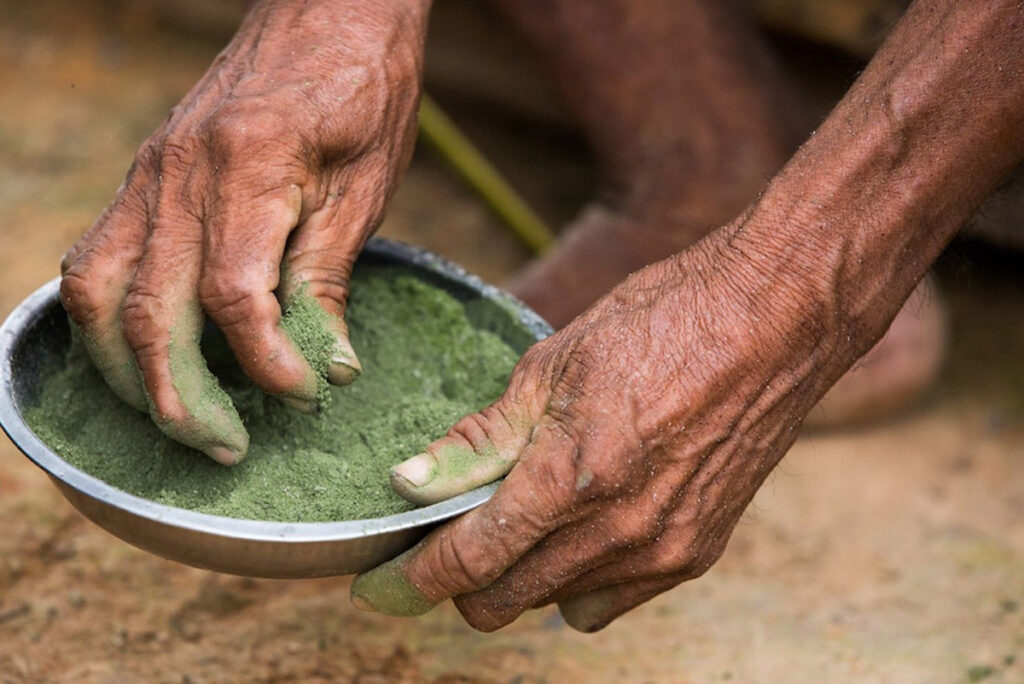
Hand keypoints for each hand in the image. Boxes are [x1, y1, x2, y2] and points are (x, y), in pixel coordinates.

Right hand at [58, 0, 428, 462]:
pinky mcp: (142, 177)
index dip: (264, 364)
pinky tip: (140, 356)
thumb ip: (328, 277)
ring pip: (96, 292)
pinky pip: (95, 259)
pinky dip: (105, 321)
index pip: (232, 295)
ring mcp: (148, 174)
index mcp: (250, 168)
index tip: (306, 397)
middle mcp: (180, 174)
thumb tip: (325, 367)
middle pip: (146, 310)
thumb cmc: (363, 91)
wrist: (329, 10)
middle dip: (180, 397)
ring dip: (126, 372)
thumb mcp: (366, 185)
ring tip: (177, 419)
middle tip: (226, 448)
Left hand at [349, 224, 852, 631]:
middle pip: (504, 601)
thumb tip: (413, 482)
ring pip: (556, 606)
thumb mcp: (552, 364)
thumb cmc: (661, 323)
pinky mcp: (698, 553)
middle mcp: (618, 531)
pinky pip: (613, 599)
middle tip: (450, 537)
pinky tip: (580, 529)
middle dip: (462, 580)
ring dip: (523, 579)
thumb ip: (480, 440)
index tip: (384, 582)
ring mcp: (663, 550)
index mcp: (570, 477)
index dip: (415, 580)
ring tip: (523, 524)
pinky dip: (580, 579)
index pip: (469, 561)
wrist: (773, 321)